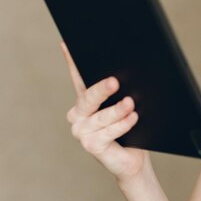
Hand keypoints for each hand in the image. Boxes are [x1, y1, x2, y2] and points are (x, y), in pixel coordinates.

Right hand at [61, 42, 150, 180]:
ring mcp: (81, 130)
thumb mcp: (126, 105)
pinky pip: (108, 132)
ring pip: (101, 116)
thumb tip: (129, 70)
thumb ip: (122, 90)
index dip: (72, 60)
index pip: (78, 76)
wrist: (132, 157)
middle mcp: (78, 114)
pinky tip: (133, 118)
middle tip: (114, 81)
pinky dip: (122, 124)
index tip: (67, 44)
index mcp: (85, 100)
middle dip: (102, 89)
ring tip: (130, 103)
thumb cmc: (130, 127)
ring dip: (117, 110)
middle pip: (88, 97)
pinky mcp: (90, 145)